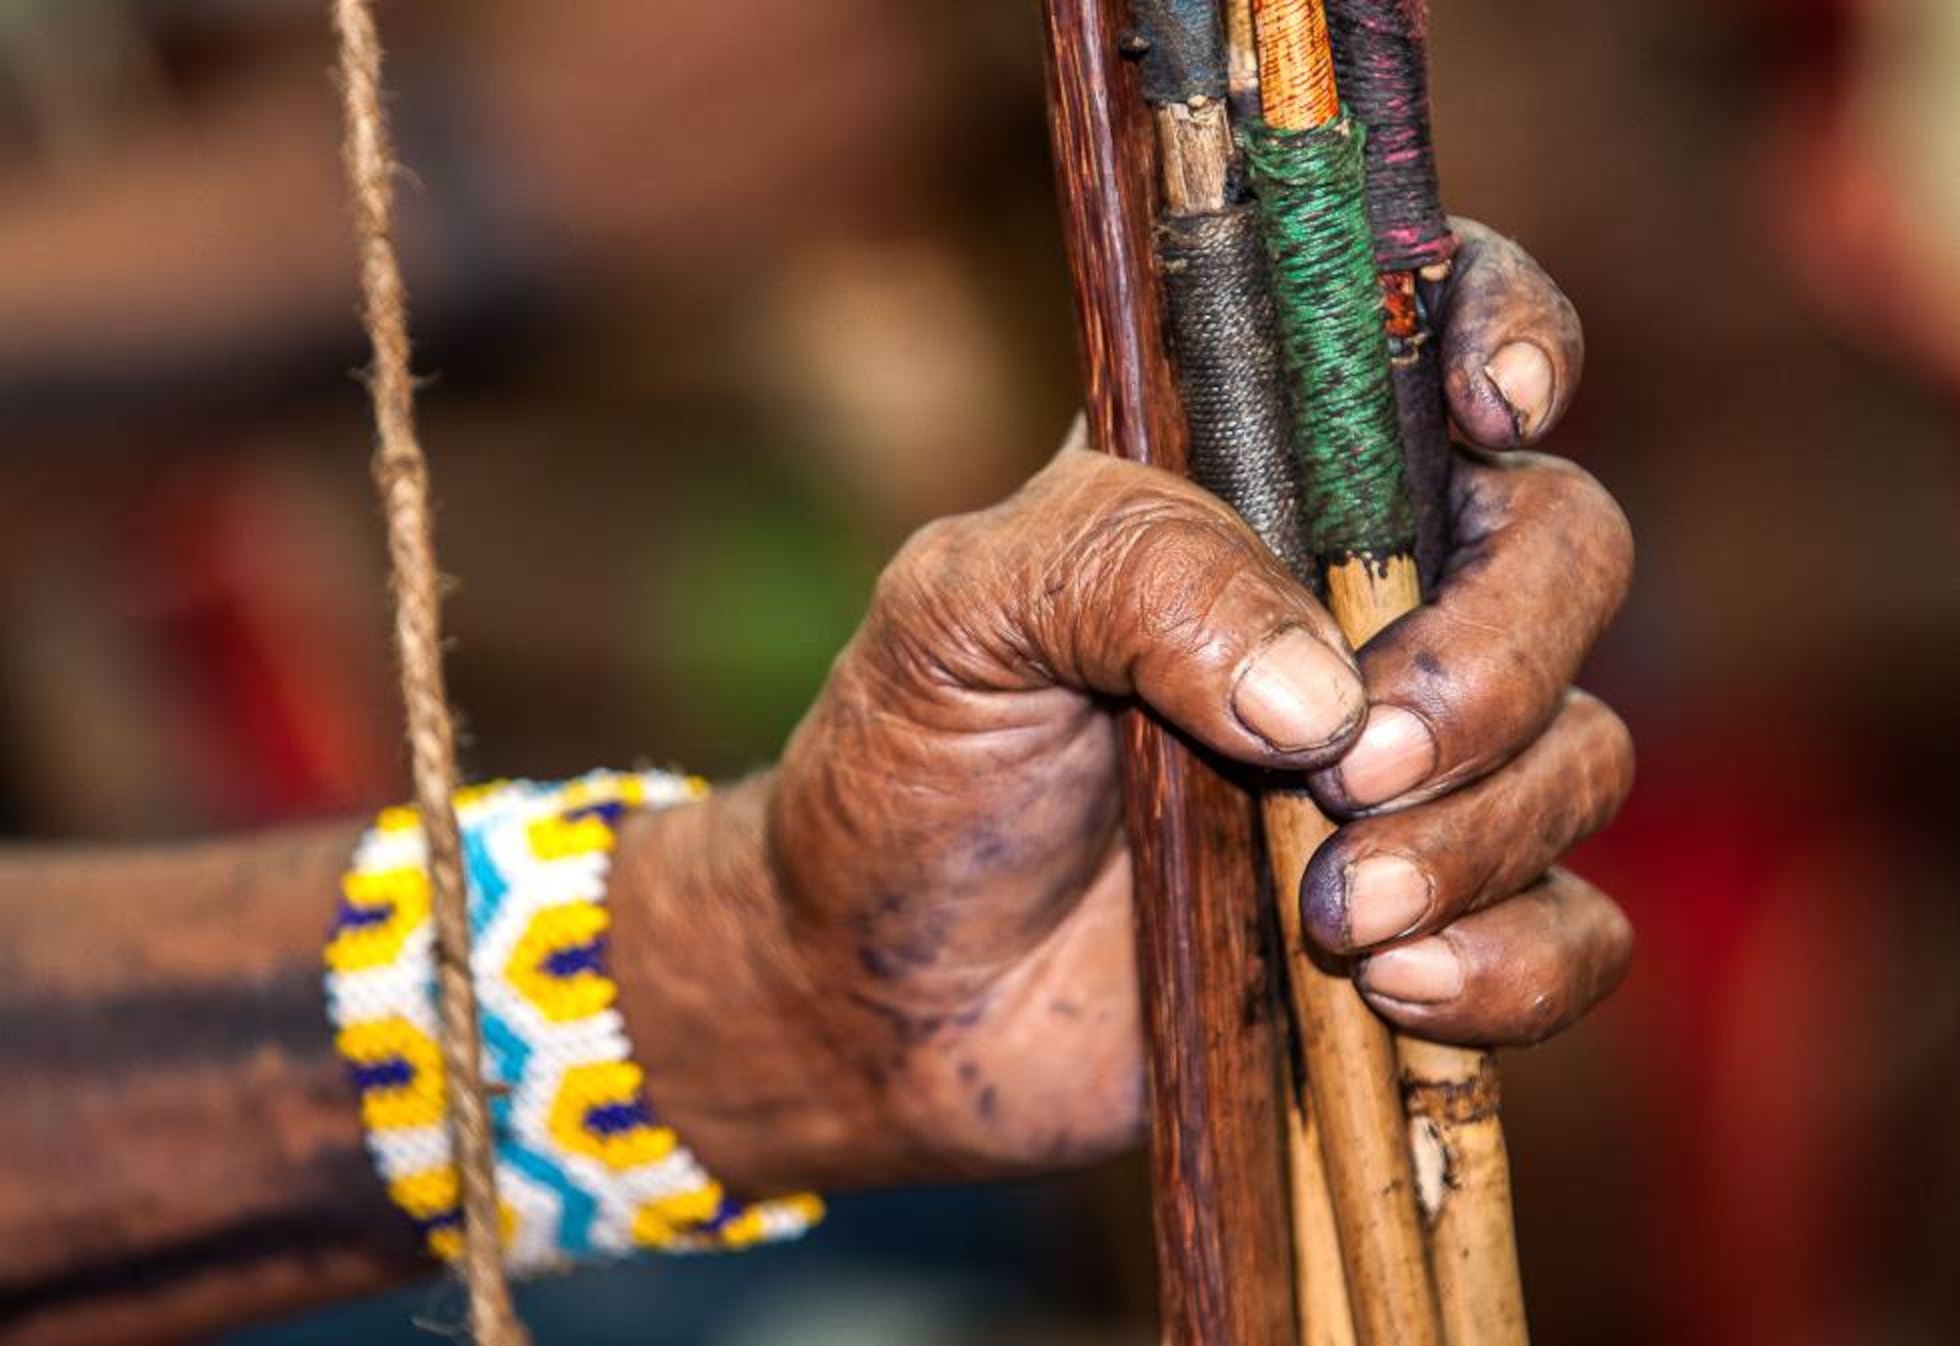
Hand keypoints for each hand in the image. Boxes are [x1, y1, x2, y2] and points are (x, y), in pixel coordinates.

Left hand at [626, 221, 1629, 1191]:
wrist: (888, 997)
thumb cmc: (911, 768)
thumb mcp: (958, 618)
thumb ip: (1121, 572)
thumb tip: (1321, 689)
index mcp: (1256, 481)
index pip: (1427, 339)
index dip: (1502, 329)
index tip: (1495, 404)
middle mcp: (1362, 601)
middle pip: (1567, 550)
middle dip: (1498, 656)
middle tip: (1351, 765)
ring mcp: (1413, 766)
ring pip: (1579, 752)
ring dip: (1480, 836)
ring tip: (1334, 913)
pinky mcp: (1435, 918)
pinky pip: (1576, 933)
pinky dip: (1519, 964)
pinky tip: (1394, 988)